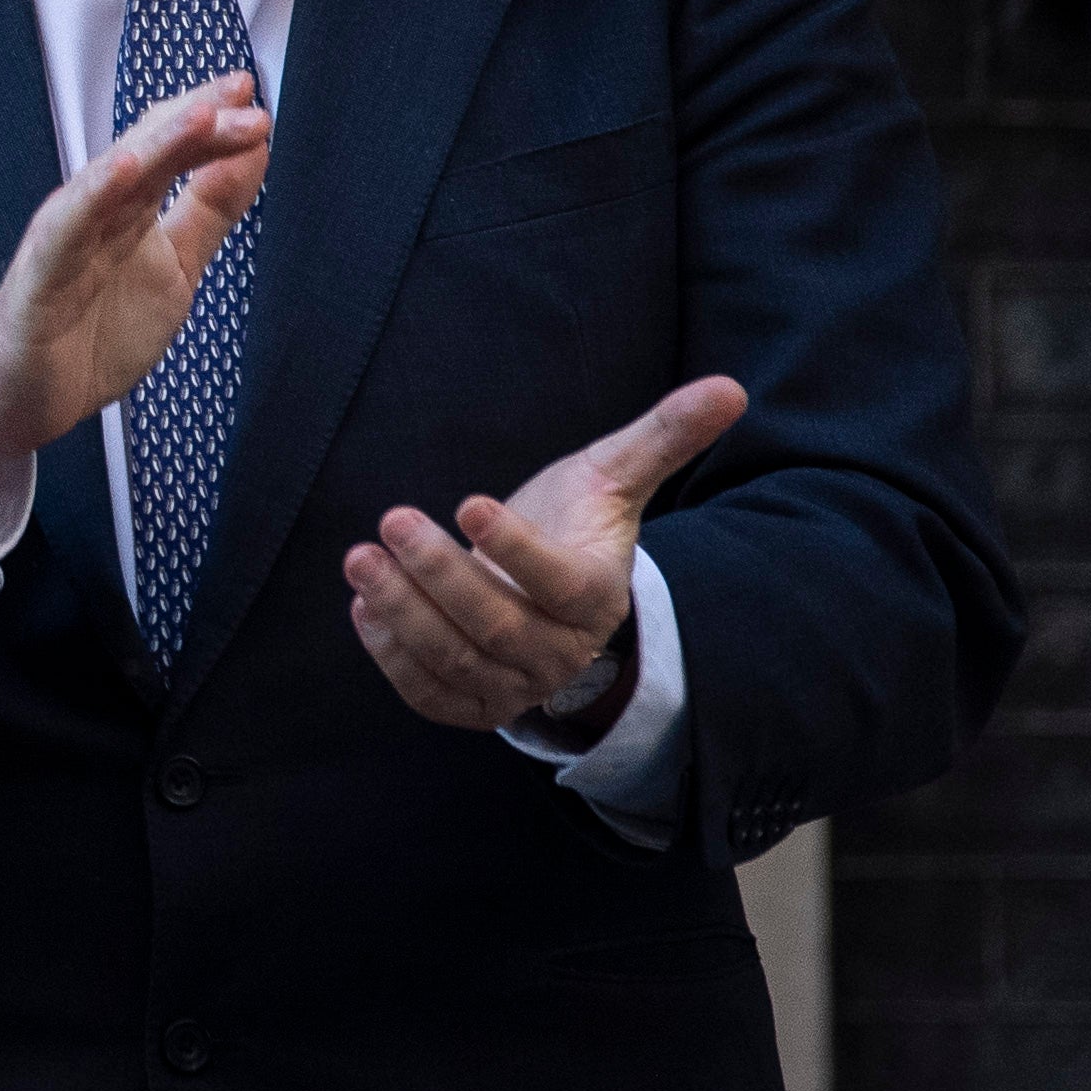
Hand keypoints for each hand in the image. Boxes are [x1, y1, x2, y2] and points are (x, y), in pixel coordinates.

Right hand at [0, 71, 274, 536]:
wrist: (25, 398)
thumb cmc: (93, 331)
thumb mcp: (175, 268)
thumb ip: (210, 211)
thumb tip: (253, 152)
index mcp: (130, 208)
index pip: (173, 150)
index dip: (213, 124)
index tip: (254, 101)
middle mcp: (97, 212)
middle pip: (147, 151)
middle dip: (194, 120)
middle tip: (240, 94)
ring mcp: (66, 239)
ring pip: (112, 181)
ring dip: (156, 145)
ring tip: (198, 115)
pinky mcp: (40, 276)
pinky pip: (67, 231)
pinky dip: (93, 196)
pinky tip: (122, 171)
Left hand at [342, 374, 746, 731]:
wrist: (547, 593)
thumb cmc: (575, 524)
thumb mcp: (612, 477)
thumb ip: (662, 436)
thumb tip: (730, 387)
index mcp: (596, 594)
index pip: (559, 583)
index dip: (515, 548)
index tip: (468, 502)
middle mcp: (559, 650)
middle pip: (497, 626)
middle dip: (438, 576)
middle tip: (390, 522)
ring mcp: (515, 683)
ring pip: (456, 663)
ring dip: (402, 613)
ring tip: (360, 560)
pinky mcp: (472, 703)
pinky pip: (430, 694)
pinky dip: (392, 656)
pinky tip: (364, 606)